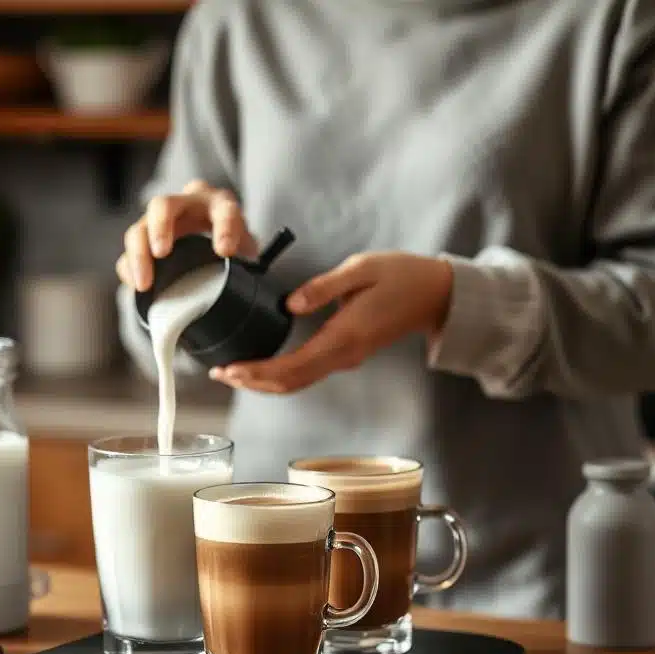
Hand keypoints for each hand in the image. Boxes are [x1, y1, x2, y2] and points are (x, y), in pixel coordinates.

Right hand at [116, 180, 256, 291]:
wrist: (216, 245)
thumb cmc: (233, 250)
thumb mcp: (246, 254)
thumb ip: (249, 266)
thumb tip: (252, 294)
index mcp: (220, 206)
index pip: (224, 211)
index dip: (225, 228)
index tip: (225, 251)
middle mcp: (186, 205)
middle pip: (164, 205)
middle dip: (161, 227)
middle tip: (162, 252)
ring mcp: (160, 220)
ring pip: (140, 227)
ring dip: (139, 253)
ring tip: (144, 281)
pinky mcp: (145, 238)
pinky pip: (131, 250)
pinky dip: (130, 267)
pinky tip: (136, 284)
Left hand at [209, 251, 453, 393]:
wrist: (436, 294)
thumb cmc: (401, 276)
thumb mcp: (361, 269)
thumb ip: (324, 287)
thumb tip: (290, 304)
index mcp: (343, 337)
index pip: (291, 367)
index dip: (257, 373)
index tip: (230, 370)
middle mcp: (343, 356)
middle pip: (289, 383)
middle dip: (252, 382)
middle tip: (219, 373)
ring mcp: (345, 358)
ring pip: (297, 382)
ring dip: (263, 381)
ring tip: (232, 372)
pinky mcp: (346, 354)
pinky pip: (307, 373)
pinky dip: (279, 374)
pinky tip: (260, 366)